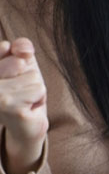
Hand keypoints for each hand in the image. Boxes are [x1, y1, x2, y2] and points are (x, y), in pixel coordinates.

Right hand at [0, 38, 47, 173]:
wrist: (25, 126)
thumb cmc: (23, 92)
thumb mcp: (22, 64)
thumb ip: (21, 48)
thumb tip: (23, 51)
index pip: (6, 47)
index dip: (18, 59)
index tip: (11, 77)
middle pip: (19, 62)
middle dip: (27, 76)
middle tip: (18, 92)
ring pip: (32, 76)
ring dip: (34, 89)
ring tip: (22, 100)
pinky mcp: (9, 106)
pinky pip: (38, 89)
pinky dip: (38, 98)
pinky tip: (26, 109)